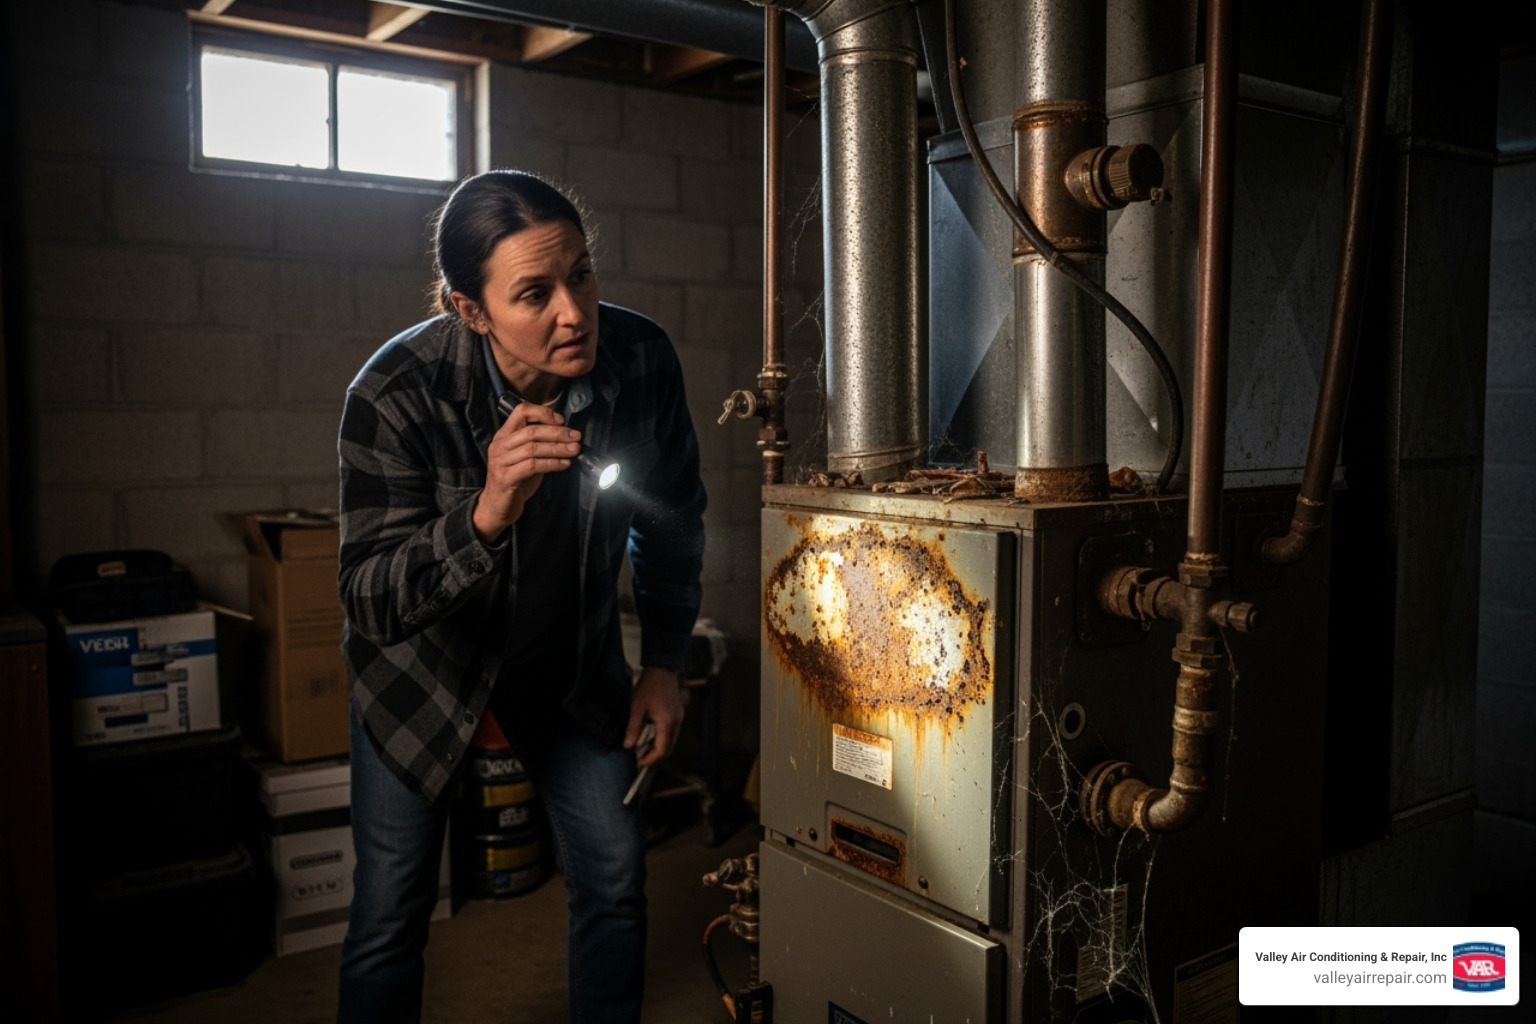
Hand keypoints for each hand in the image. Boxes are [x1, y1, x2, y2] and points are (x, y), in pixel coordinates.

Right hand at [472, 401, 580, 542]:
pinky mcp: (505, 477)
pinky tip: (564, 464)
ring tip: (574, 450)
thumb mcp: (526, 458)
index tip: (561, 421)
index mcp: (503, 435)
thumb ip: (539, 444)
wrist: (497, 507)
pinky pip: (533, 466)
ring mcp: (500, 461)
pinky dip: (552, 463)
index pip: (521, 411)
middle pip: (531, 430)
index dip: (543, 413)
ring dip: (558, 448)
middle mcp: (499, 445)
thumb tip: (566, 435)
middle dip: (557, 432)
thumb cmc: (515, 480)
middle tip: (576, 437)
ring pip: (533, 448)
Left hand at [624, 667, 683, 767]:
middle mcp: (676, 722)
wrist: (662, 668)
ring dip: (658, 747)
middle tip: (640, 759)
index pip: (661, 749)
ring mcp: (679, 717)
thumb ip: (633, 728)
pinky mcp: (677, 712)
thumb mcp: (636, 708)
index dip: (650, 759)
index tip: (639, 763)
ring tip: (643, 749)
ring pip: (671, 740)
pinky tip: (650, 736)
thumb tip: (628, 746)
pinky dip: (662, 738)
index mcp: (667, 722)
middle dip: (655, 756)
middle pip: (669, 747)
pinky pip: (671, 731)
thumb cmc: (649, 687)